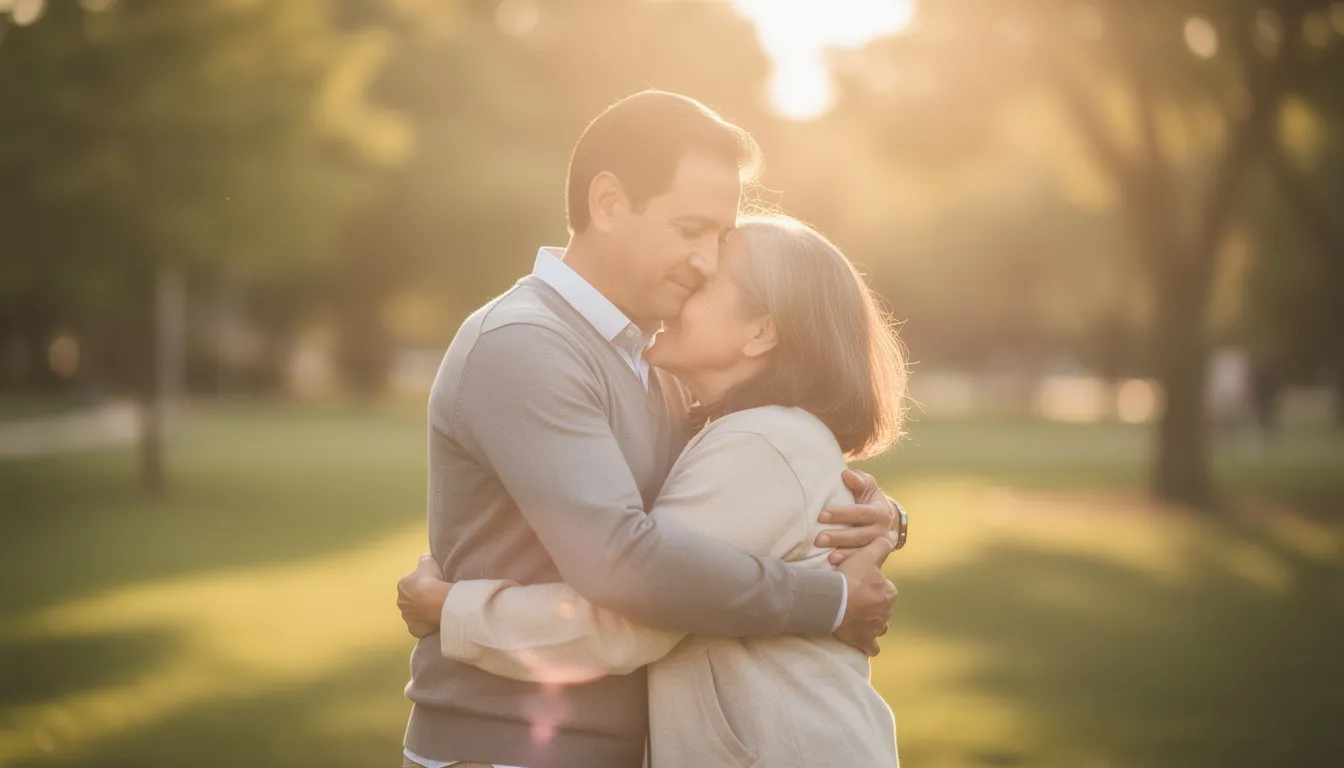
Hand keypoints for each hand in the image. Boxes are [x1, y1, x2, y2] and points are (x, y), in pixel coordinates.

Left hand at [397, 555, 453, 638]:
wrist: (436, 602)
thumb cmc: (431, 581)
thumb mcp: (428, 562)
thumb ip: (424, 560)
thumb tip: (424, 559)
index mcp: (402, 585)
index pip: (409, 583)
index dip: (421, 583)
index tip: (431, 583)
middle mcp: (401, 602)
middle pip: (410, 600)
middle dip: (420, 599)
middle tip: (434, 596)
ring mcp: (407, 617)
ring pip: (414, 614)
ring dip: (423, 612)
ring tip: (437, 608)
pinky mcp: (414, 629)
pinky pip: (421, 626)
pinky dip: (426, 624)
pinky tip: (435, 620)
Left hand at [817, 469, 902, 564]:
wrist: (887, 520)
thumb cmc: (870, 499)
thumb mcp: (868, 486)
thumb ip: (858, 481)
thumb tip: (845, 474)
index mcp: (880, 512)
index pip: (860, 513)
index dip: (841, 514)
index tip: (821, 515)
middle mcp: (881, 530)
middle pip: (860, 535)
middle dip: (839, 537)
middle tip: (819, 539)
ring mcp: (878, 545)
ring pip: (861, 550)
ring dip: (844, 553)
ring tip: (828, 555)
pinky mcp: (874, 556)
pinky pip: (861, 561)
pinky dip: (848, 562)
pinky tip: (834, 564)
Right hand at [833, 537, 896, 656]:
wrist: (834, 601)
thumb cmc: (850, 577)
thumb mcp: (866, 555)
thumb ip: (881, 545)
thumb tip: (893, 534)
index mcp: (889, 592)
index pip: (886, 588)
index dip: (874, 585)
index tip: (860, 583)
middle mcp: (886, 611)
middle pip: (882, 607)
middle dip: (873, 605)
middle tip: (856, 599)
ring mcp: (876, 628)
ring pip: (879, 626)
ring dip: (873, 623)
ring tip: (859, 618)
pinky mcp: (864, 640)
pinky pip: (872, 647)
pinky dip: (870, 645)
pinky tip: (865, 643)